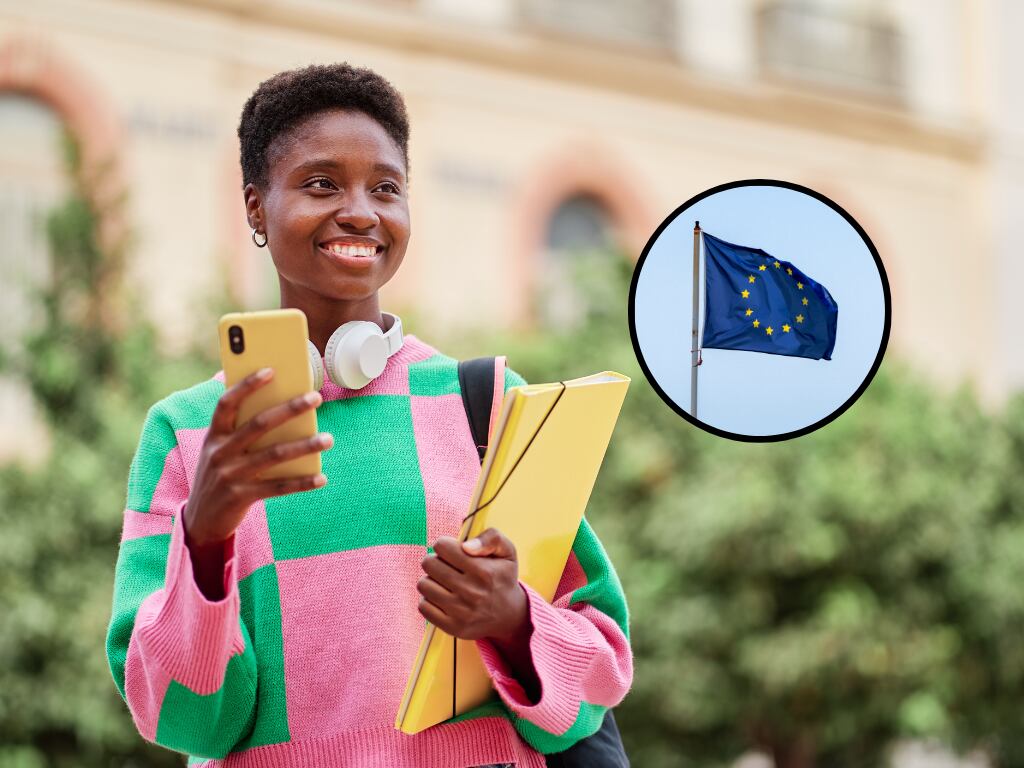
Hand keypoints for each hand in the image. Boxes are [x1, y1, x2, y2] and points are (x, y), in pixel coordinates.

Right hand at [183, 368, 332, 546]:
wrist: (200, 521)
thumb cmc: (219, 475)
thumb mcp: (221, 451)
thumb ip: (241, 431)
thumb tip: (282, 408)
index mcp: (214, 435)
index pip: (227, 403)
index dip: (247, 385)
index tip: (271, 370)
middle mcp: (220, 452)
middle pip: (258, 425)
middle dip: (289, 409)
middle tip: (316, 397)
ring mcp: (230, 475)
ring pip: (274, 455)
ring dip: (304, 446)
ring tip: (328, 438)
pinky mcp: (242, 496)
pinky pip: (278, 488)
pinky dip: (302, 483)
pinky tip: (321, 478)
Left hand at [417, 528, 529, 643]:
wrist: (509, 616)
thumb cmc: (502, 578)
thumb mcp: (508, 551)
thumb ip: (491, 538)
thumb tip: (466, 546)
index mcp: (484, 571)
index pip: (442, 546)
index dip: (445, 545)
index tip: (452, 551)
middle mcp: (473, 593)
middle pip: (429, 564)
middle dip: (435, 560)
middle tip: (446, 566)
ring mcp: (462, 612)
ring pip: (423, 585)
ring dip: (431, 580)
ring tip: (444, 582)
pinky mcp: (453, 628)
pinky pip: (423, 607)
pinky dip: (429, 600)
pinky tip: (442, 597)